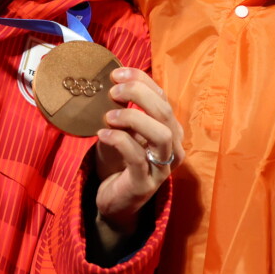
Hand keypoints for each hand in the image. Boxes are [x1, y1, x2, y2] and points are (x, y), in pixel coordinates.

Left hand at [92, 66, 183, 249]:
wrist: (114, 200)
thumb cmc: (119, 160)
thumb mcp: (121, 130)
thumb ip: (122, 109)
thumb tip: (111, 83)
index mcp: (168, 128)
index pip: (162, 96)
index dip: (141, 80)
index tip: (116, 73)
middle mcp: (172, 146)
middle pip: (165, 111)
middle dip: (139, 95)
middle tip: (113, 92)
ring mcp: (161, 166)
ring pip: (161, 134)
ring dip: (134, 118)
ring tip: (108, 116)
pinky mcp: (146, 183)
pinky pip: (138, 157)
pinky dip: (120, 140)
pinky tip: (102, 134)